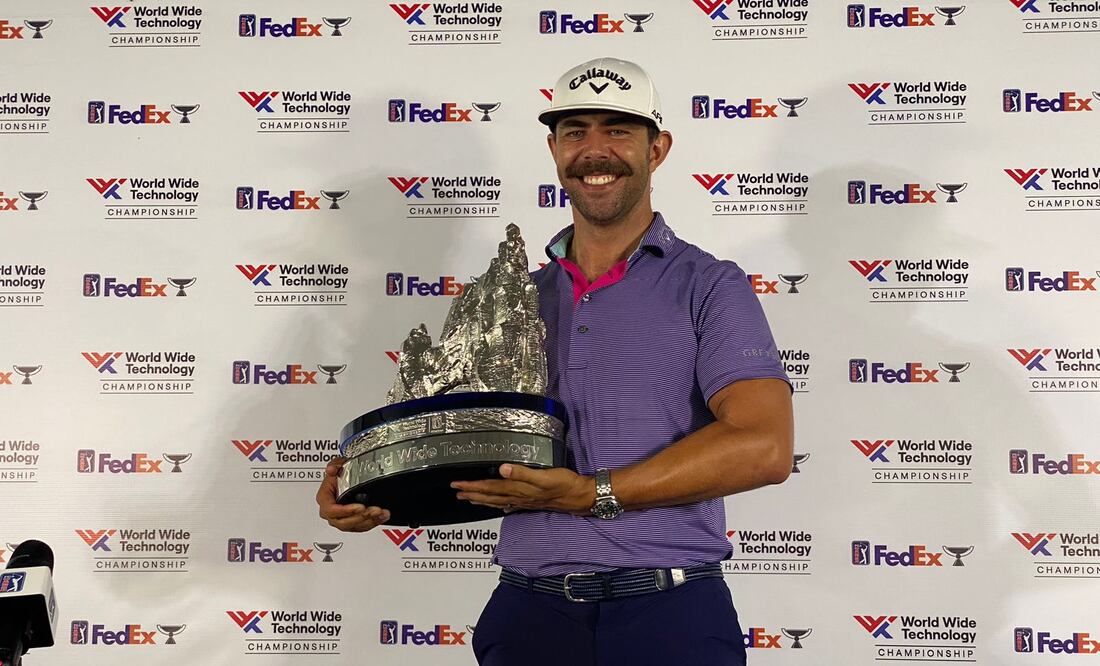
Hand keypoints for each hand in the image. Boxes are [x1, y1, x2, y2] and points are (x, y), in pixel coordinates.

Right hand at [316, 457, 389, 531]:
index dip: (346, 511)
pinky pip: (362, 527)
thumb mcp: (338, 464)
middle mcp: (331, 512)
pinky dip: (374, 522)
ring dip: (370, 521)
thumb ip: (335, 465)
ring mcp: (341, 519)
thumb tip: (331, 470)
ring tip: (380, 512)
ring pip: (354, 527)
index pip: (331, 510)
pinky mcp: (352, 522)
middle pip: (343, 522)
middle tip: (373, 510)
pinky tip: (382, 516)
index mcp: (324, 499)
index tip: (360, 507)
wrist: (348, 477)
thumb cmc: (340, 473)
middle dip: (361, 517)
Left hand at [451, 464, 594, 515]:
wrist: (579, 496)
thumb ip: (523, 472)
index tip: (457, 485)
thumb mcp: (544, 476)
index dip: (472, 486)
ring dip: (482, 500)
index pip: (490, 488)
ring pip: (497, 502)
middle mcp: (518, 497)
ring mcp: (524, 501)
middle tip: (456, 493)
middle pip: (490, 496)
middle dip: (472, 494)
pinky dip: (498, 504)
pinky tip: (497, 505)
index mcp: (518, 489)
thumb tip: (502, 468)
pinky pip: (508, 504)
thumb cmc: (564, 484)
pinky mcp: (531, 501)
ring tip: (469, 499)